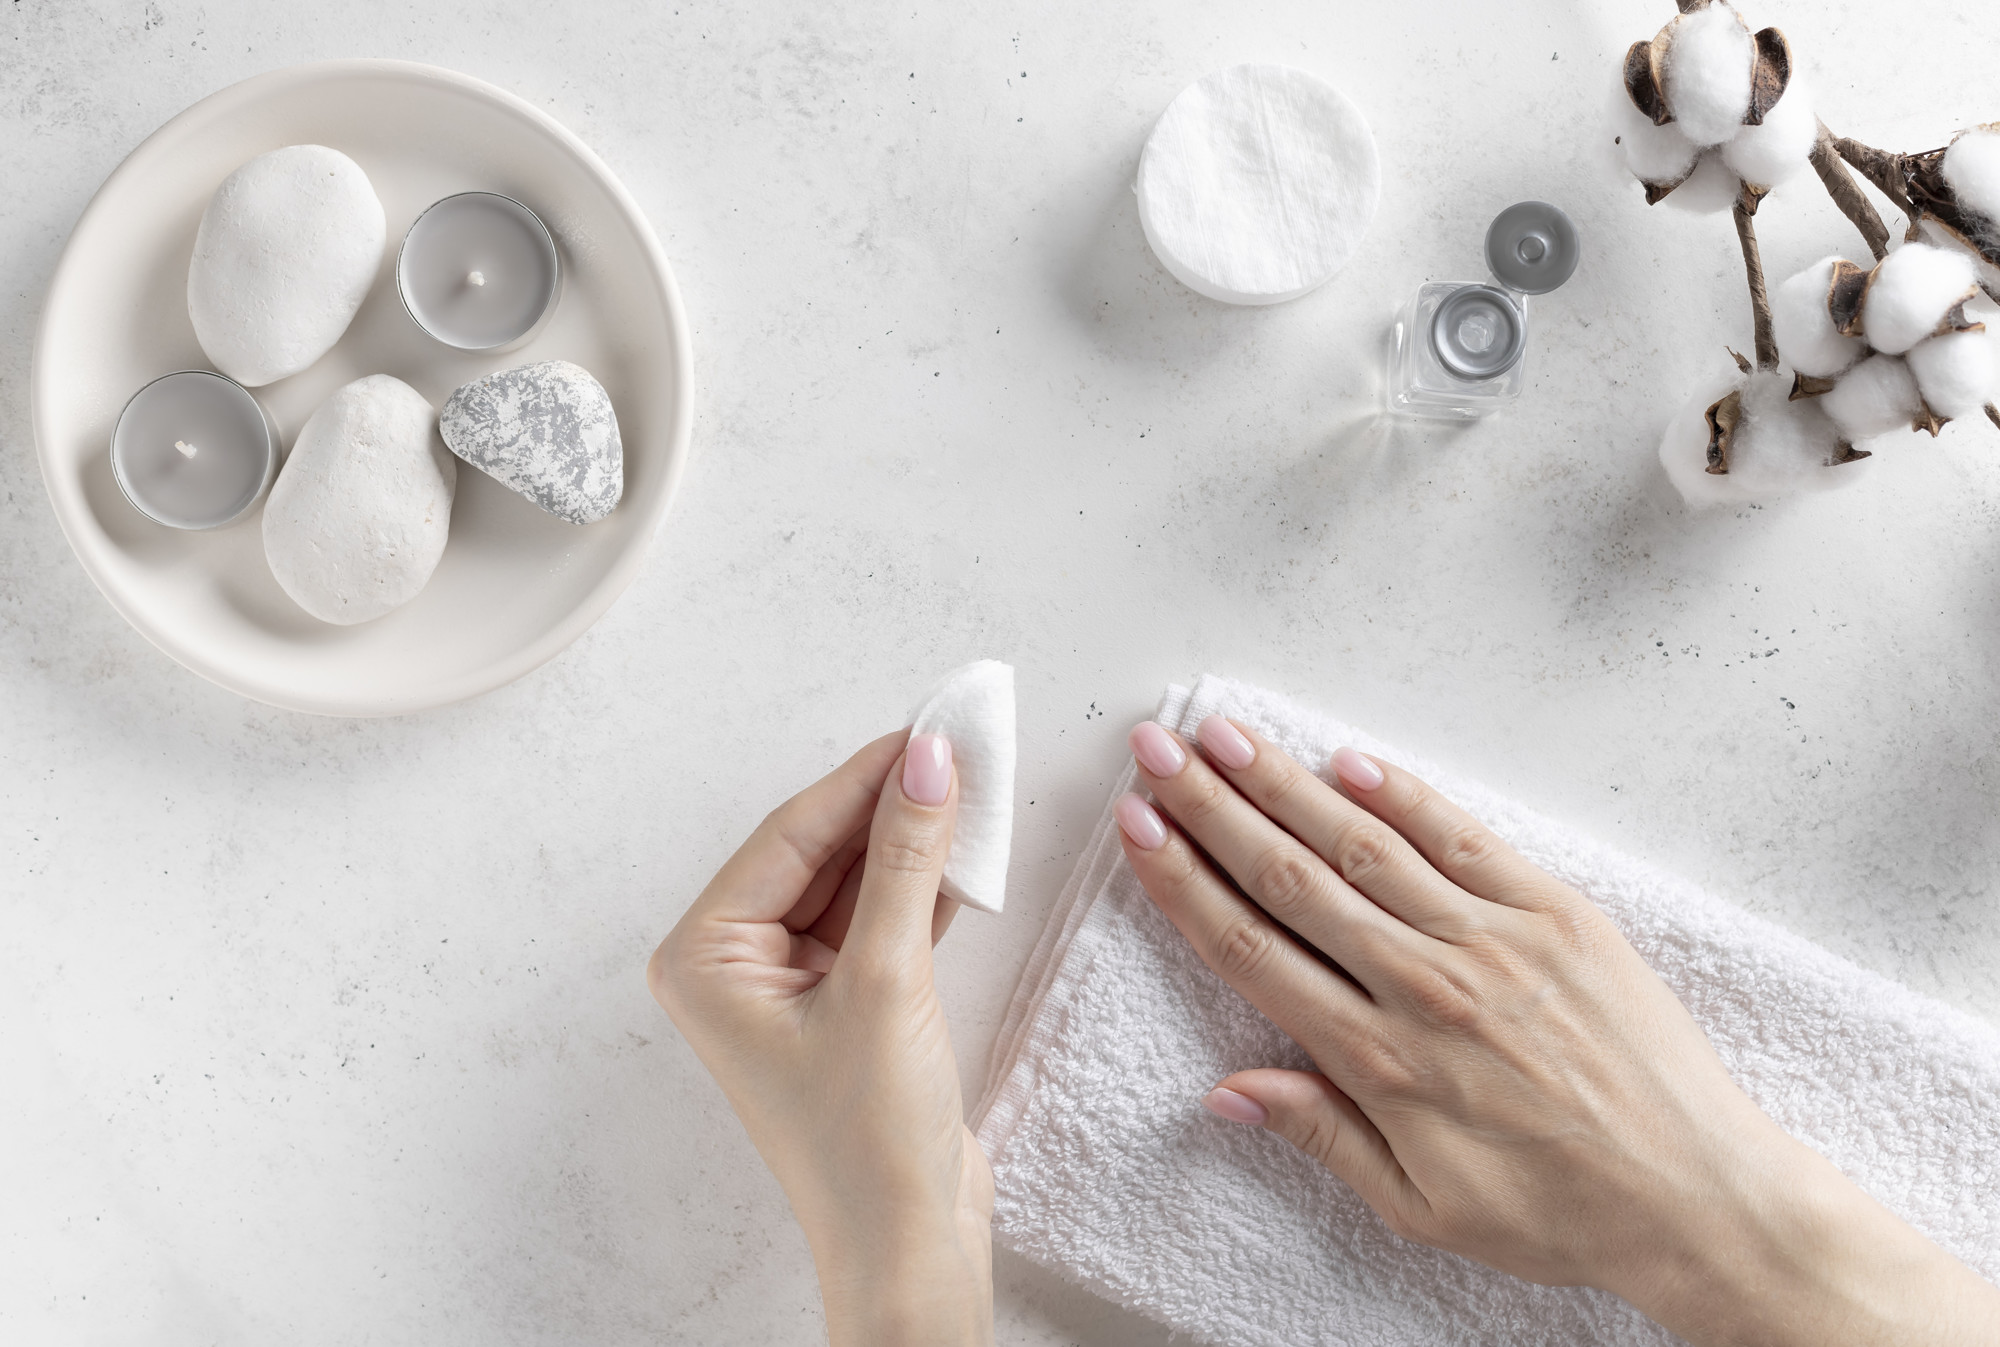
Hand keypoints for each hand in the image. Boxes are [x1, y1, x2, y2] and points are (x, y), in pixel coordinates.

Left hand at [649, 730, 992, 1346]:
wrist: (909, 1248)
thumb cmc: (867, 1141)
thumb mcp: (886, 981)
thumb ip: (906, 862)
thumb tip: (928, 765)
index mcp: (705, 956)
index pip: (791, 835)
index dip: (864, 777)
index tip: (930, 730)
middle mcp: (735, 964)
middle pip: (820, 851)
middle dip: (892, 803)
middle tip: (960, 746)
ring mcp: (789, 985)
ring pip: (856, 881)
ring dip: (914, 841)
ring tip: (975, 786)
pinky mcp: (844, 1003)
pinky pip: (879, 919)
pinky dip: (925, 888)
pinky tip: (968, 851)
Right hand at [1116, 716, 1999, 1346]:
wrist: (1697, 1194)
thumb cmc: (1558, 1210)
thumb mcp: (1419, 1206)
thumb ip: (1320, 1134)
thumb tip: (1228, 1091)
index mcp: (1379, 1061)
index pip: (1253, 949)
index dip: (1185, 882)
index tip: (1139, 829)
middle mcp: (1424, 985)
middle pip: (1290, 877)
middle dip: (1211, 808)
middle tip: (1156, 751)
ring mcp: (1491, 940)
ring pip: (1363, 844)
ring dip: (1284, 783)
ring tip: (1225, 735)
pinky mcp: (1555, 913)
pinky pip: (1463, 838)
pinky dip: (1403, 794)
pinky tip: (1348, 760)